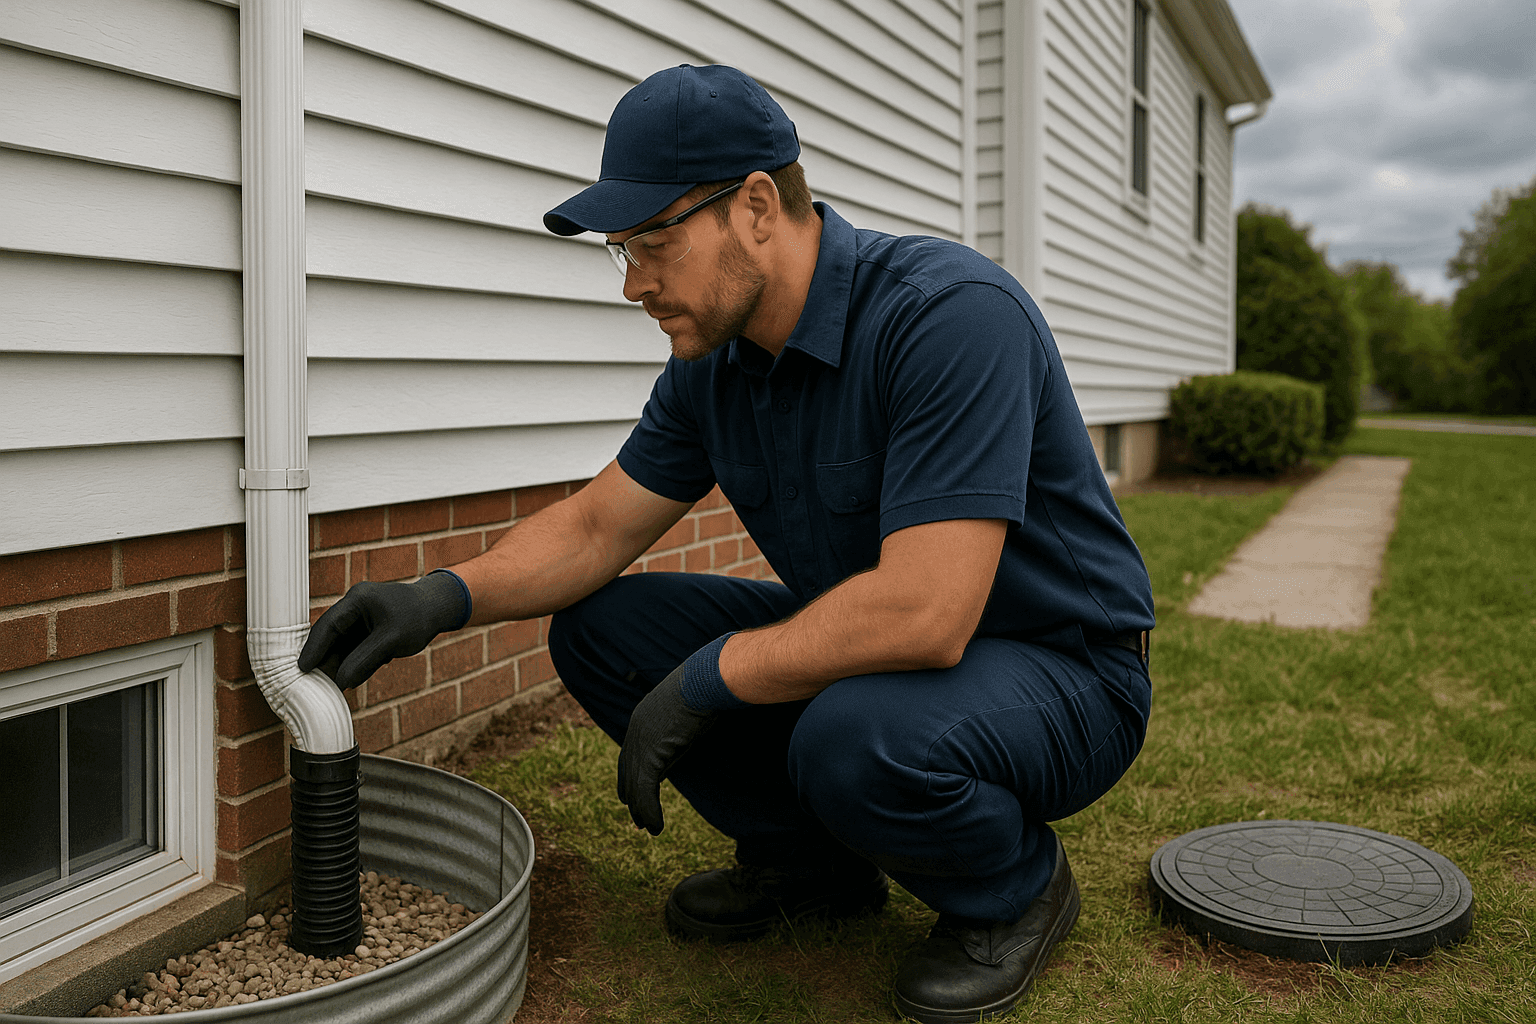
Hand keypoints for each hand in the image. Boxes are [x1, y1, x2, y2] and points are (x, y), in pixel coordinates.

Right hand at [298, 571, 469, 688]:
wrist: (441, 609)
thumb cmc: (418, 618)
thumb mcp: (391, 641)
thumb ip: (364, 661)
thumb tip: (341, 680)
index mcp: (357, 600)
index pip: (328, 625)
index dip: (314, 648)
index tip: (302, 668)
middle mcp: (355, 607)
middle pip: (332, 636)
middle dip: (325, 659)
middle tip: (311, 683)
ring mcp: (362, 618)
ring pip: (343, 645)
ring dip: (339, 664)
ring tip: (329, 686)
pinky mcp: (370, 630)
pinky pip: (355, 648)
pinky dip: (354, 663)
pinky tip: (350, 679)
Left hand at [616, 665, 717, 834]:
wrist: (704, 682)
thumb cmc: (703, 692)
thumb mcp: (686, 718)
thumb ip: (674, 739)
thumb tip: (674, 757)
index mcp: (640, 721)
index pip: (629, 758)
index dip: (631, 781)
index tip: (634, 799)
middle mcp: (634, 732)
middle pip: (628, 774)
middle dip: (634, 800)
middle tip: (639, 823)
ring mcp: (640, 743)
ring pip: (636, 787)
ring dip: (643, 812)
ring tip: (650, 830)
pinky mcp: (651, 755)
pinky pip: (646, 790)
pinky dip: (650, 811)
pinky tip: (656, 827)